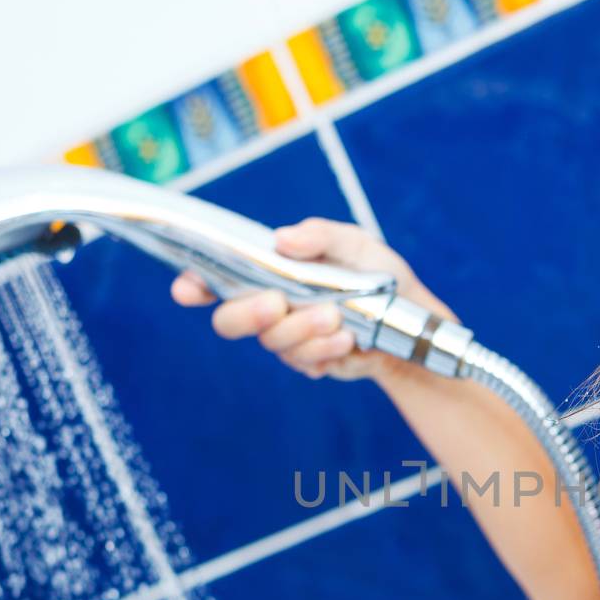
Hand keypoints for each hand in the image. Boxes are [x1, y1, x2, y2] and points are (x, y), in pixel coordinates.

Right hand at [170, 218, 459, 383]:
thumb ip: (320, 236)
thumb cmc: (378, 274)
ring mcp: (287, 338)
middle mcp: (270, 305)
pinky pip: (303, 362)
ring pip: (271, 342)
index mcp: (269, 271)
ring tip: (336, 317)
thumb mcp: (355, 243)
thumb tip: (282, 240)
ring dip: (302, 329)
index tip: (186, 289)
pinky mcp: (309, 362)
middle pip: (229, 320)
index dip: (193, 284)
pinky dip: (324, 350)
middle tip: (278, 302)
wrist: (413, 320)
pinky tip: (347, 338)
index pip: (216, 277)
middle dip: (248, 313)